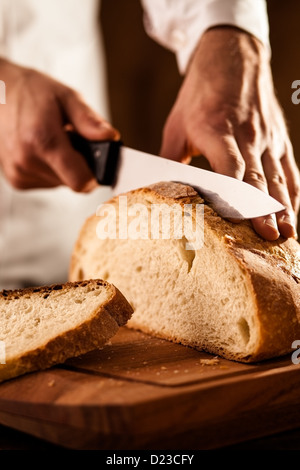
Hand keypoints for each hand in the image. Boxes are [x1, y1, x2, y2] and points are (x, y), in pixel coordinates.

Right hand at [0, 59, 118, 191]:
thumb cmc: (32, 92)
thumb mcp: (66, 96)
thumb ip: (89, 121)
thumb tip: (110, 138)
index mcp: (42, 141)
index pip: (80, 182)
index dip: (94, 174)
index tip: (96, 161)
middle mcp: (27, 161)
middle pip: (72, 182)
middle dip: (78, 163)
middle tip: (69, 139)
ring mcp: (19, 173)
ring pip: (60, 183)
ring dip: (63, 166)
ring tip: (52, 140)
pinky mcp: (16, 180)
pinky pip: (46, 182)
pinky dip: (49, 168)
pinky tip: (40, 149)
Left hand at [160, 27, 299, 239]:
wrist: (231, 56)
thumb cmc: (201, 93)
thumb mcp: (177, 125)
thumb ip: (169, 160)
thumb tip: (155, 191)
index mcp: (219, 131)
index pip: (231, 169)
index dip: (236, 197)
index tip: (238, 222)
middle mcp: (248, 136)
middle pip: (259, 179)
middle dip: (265, 212)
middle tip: (269, 238)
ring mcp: (267, 137)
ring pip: (279, 177)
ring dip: (284, 208)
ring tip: (287, 234)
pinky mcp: (278, 138)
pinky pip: (289, 169)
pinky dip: (292, 192)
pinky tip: (293, 211)